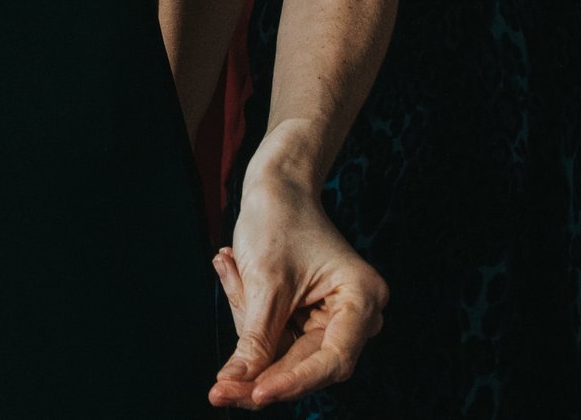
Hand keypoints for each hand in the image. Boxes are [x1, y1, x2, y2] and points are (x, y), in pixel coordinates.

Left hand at [210, 178, 386, 408]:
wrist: (276, 186)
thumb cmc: (278, 220)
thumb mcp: (265, 282)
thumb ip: (256, 337)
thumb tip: (236, 386)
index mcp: (362, 298)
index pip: (332, 359)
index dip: (293, 381)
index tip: (256, 394)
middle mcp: (354, 315)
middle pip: (306, 364)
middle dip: (259, 373)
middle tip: (218, 390)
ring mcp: (330, 319)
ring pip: (283, 354)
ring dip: (248, 325)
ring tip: (234, 269)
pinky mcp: (306, 318)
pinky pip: (273, 336)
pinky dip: (248, 313)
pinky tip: (233, 268)